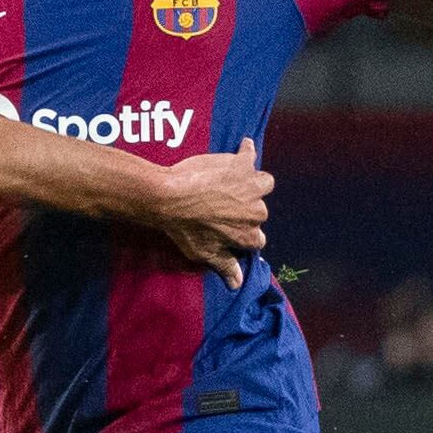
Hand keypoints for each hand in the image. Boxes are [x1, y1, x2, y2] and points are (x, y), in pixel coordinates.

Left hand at [144, 141, 270, 285]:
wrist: (169, 197)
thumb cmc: (184, 228)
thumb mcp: (204, 253)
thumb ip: (225, 266)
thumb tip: (238, 283)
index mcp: (248, 235)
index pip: (256, 239)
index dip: (243, 234)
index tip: (230, 229)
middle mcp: (256, 211)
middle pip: (259, 211)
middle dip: (245, 209)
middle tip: (223, 205)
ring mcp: (251, 186)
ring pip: (263, 184)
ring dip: (252, 184)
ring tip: (234, 183)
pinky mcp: (241, 164)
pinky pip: (250, 154)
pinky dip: (246, 151)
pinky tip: (242, 149)